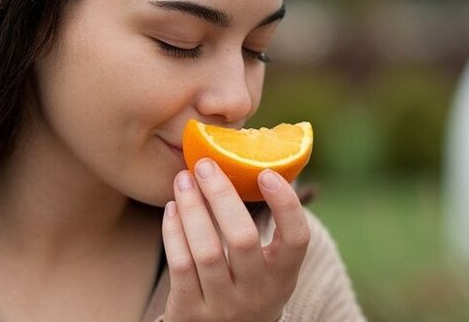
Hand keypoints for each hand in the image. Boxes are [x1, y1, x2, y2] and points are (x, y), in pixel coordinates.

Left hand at [161, 159, 309, 321]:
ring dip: (192, 208)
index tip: (265, 172)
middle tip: (205, 165)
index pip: (296, 239)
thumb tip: (260, 160)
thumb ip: (267, 227)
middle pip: (242, 239)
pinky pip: (180, 264)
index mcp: (283, 276)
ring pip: (206, 250)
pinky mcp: (191, 312)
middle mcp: (257, 293)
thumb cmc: (246, 286)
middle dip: (221, 196)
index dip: (285, 204)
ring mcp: (224, 306)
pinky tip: (171, 208)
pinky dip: (173, 232)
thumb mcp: (268, 268)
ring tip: (183, 179)